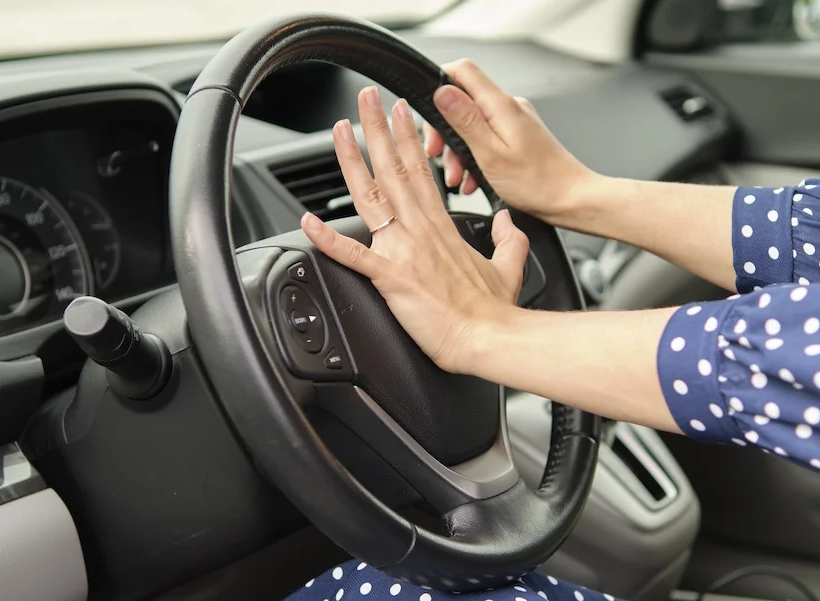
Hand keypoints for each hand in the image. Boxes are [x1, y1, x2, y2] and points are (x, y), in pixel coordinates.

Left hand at [300, 86, 529, 373]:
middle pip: (394, 170)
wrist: (489, 338)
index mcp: (444, 227)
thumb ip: (509, 238)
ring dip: (352, 161)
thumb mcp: (510, 266)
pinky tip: (308, 220)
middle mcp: (421, 230)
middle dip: (377, 130)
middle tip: (366, 99)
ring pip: (371, 196)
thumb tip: (508, 221)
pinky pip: (352, 254)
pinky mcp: (390, 277)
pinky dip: (327, 238)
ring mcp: (404, 251)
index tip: (401, 112)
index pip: (423, 171)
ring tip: (339, 131)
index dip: (409, 138)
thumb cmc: (495, 310)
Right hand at [423, 59, 599, 224]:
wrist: (571, 199)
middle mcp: (509, 107)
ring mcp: (515, 121)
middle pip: (463, 101)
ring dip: (459, 151)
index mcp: (501, 105)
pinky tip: (472, 181)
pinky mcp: (518, 137)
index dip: (439, 84)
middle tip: (439, 156)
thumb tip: (441, 92)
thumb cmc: (537, 183)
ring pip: (473, 124)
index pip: (462, 70)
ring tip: (458, 179)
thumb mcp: (490, 153)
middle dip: (445, 130)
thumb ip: (464, 120)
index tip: (427, 114)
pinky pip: (487, 138)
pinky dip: (475, 158)